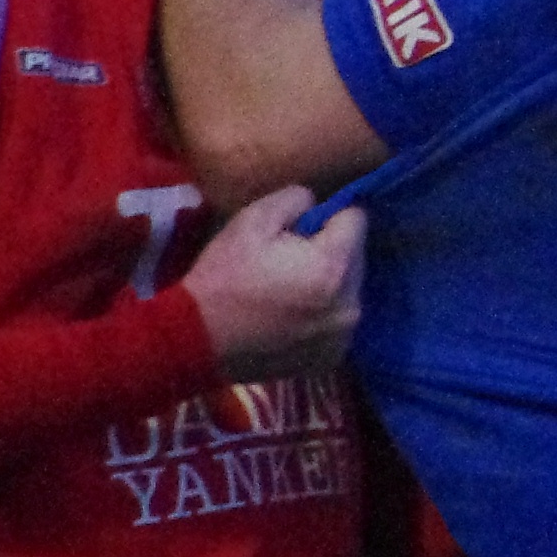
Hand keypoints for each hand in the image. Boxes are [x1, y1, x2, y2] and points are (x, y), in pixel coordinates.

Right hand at [181, 187, 364, 378]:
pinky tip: (292, 315)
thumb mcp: (251, 221)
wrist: (199, 341)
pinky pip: (338, 321)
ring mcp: (343, 335)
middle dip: (332, 250)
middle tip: (291, 257)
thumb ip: (294, 199)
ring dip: (330, 282)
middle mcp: (350, 304)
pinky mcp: (332, 357)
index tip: (304, 225)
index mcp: (334, 266)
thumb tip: (317, 202)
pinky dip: (323, 313)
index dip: (330, 215)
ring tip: (290, 287)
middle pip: (357, 257)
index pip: (356, 219)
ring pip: (350, 290)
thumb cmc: (225, 277)